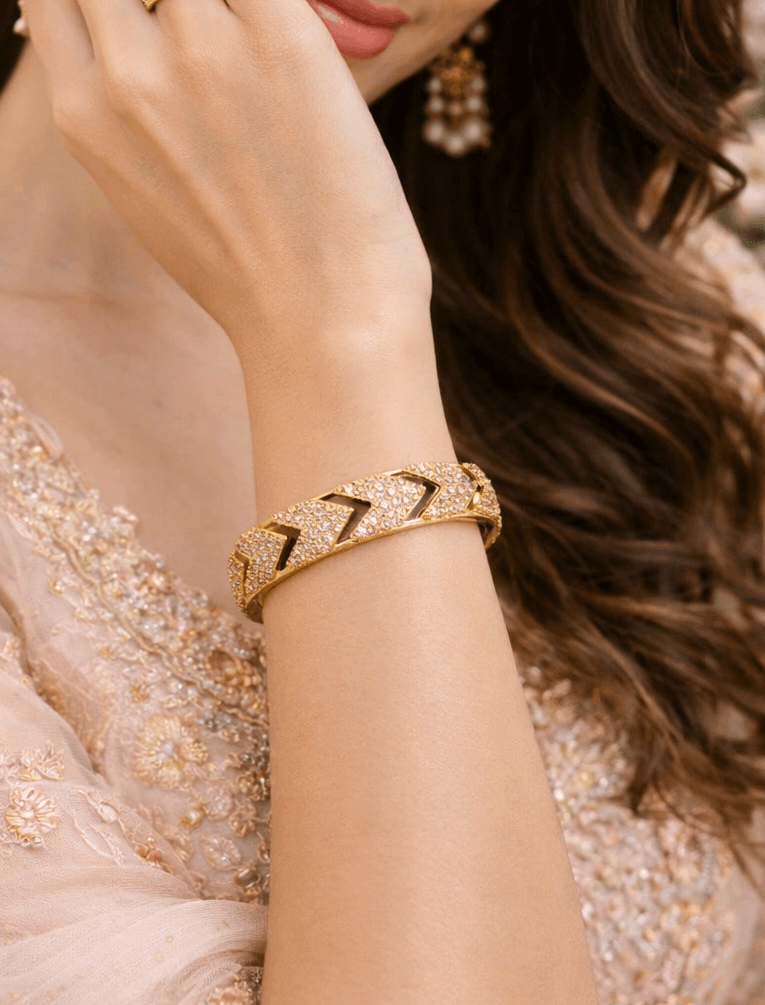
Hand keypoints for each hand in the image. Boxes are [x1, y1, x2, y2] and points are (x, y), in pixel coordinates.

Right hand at [22, 0, 432, 356]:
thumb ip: (130, 117)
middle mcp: (129, 73)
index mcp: (86, 116)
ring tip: (260, 58)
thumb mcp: (152, 200)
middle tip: (211, 34)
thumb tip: (139, 52)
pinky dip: (271, 5)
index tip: (140, 13)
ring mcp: (202, 48)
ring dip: (226, 11)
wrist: (326, 322)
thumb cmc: (253, 276)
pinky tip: (288, 41)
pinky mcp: (284, 38)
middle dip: (159, 0)